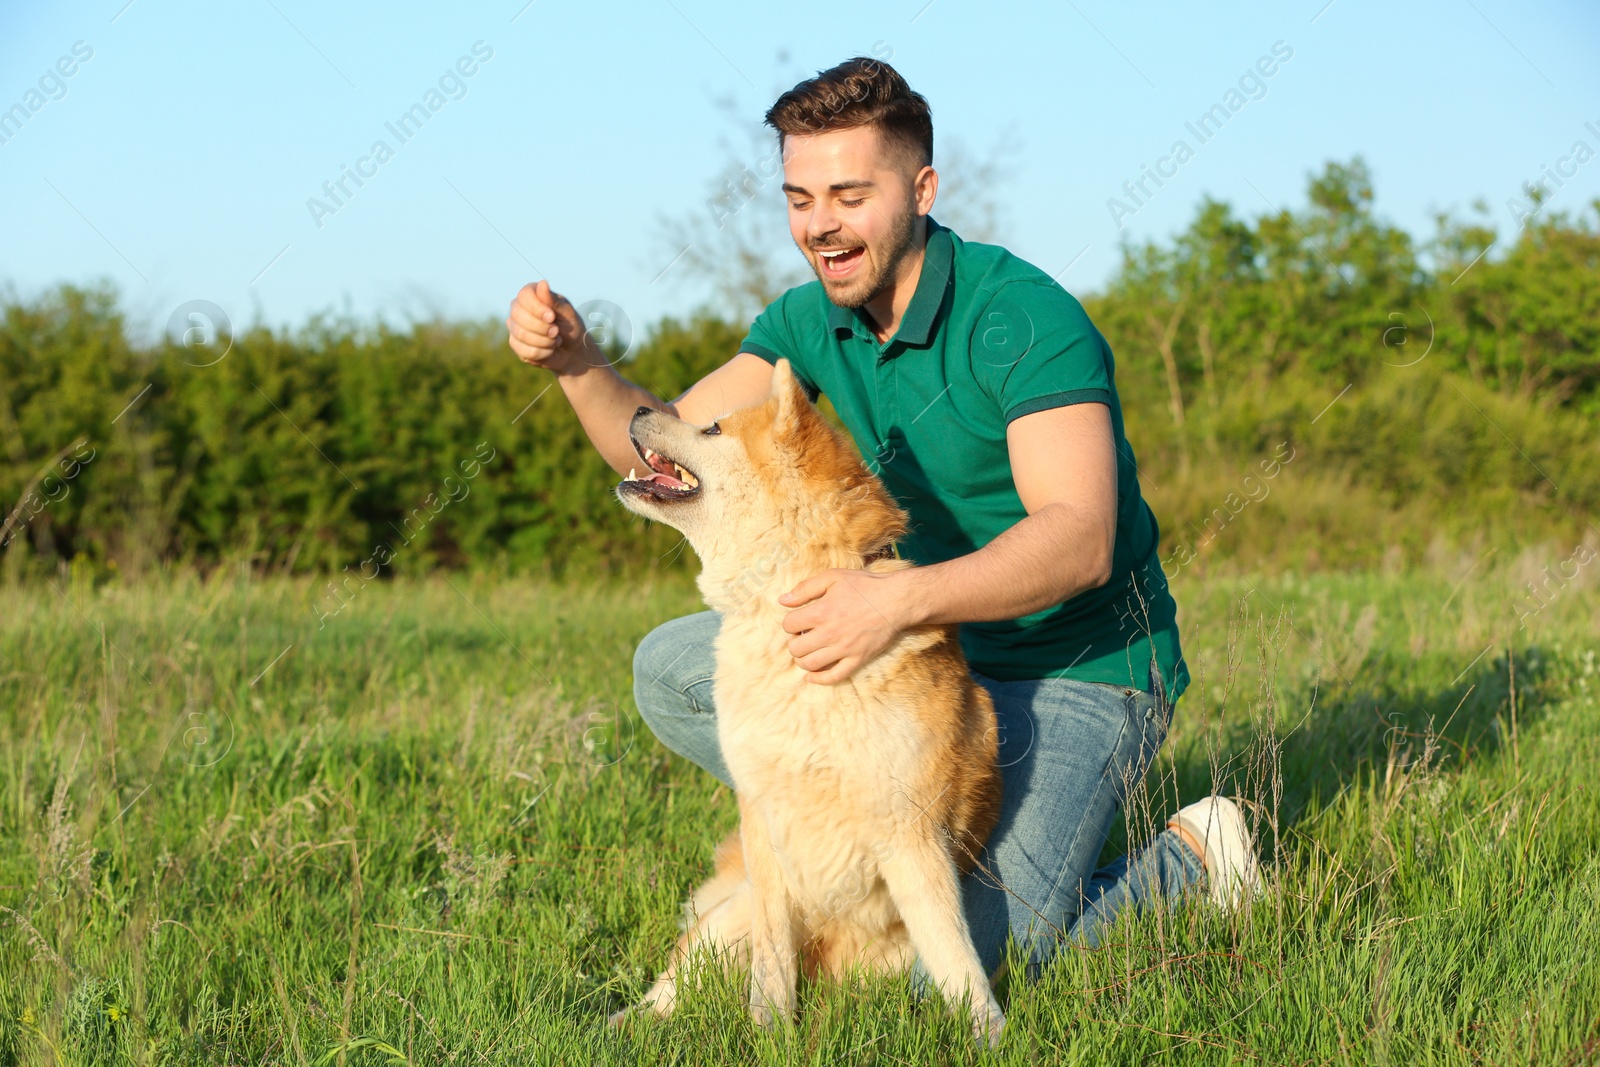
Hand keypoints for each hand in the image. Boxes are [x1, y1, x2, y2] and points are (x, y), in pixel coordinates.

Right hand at [506, 280, 603, 374]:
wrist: (572, 350)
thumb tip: (542, 283)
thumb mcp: (567, 313)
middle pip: (517, 314)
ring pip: (521, 334)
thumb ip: (553, 300)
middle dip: (541, 327)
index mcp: (531, 295)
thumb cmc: (570, 326)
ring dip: (544, 341)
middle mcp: (518, 308)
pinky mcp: (515, 344)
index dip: (537, 308)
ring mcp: (514, 326)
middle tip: (556, 331)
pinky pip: (524, 350)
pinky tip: (550, 349)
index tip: (552, 317)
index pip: (524, 295)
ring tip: (556, 340)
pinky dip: (543, 352)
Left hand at [779, 568, 917, 683]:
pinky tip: (812, 676)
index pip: (789, 625)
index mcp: (821, 612)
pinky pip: (834, 676)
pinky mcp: (857, 659)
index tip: (798, 621)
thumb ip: (806, 588)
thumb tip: (782, 600)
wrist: (897, 600)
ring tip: (807, 652)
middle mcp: (829, 633)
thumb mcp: (833, 577)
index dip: (790, 623)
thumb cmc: (865, 586)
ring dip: (802, 660)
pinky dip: (819, 679)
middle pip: (795, 648)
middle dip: (794, 642)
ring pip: (810, 664)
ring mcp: (844, 649)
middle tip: (803, 637)